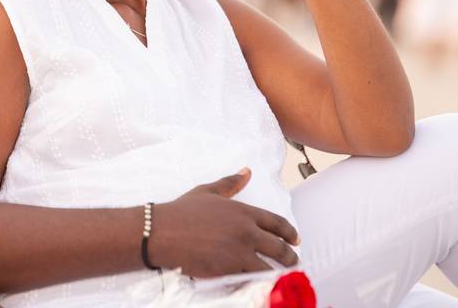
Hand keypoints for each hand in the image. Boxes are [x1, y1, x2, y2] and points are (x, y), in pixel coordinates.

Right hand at [150, 168, 299, 276]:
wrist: (162, 232)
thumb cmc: (182, 211)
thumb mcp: (207, 192)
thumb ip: (230, 183)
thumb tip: (246, 171)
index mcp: (243, 212)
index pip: (277, 223)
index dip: (290, 233)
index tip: (296, 240)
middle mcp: (246, 232)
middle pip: (279, 249)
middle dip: (290, 258)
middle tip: (294, 263)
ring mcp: (238, 253)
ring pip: (268, 268)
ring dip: (277, 274)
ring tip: (281, 278)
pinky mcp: (228, 270)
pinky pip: (250, 280)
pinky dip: (257, 284)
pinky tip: (261, 286)